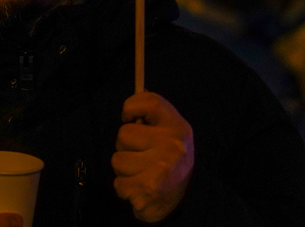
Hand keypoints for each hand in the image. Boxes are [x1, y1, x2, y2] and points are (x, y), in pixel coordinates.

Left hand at [112, 91, 193, 222]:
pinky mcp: (147, 190)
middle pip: (123, 134)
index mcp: (177, 127)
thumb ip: (153, 118)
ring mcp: (159, 169)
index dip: (131, 106)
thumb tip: (133, 101)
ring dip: (124, 170)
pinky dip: (125, 188)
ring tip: (141, 173)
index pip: (149, 102)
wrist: (187, 203)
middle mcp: (171, 146)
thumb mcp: (172, 134)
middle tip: (140, 155)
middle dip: (125, 146)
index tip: (128, 117)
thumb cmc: (172, 162)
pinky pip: (118, 183)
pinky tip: (139, 188)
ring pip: (117, 160)